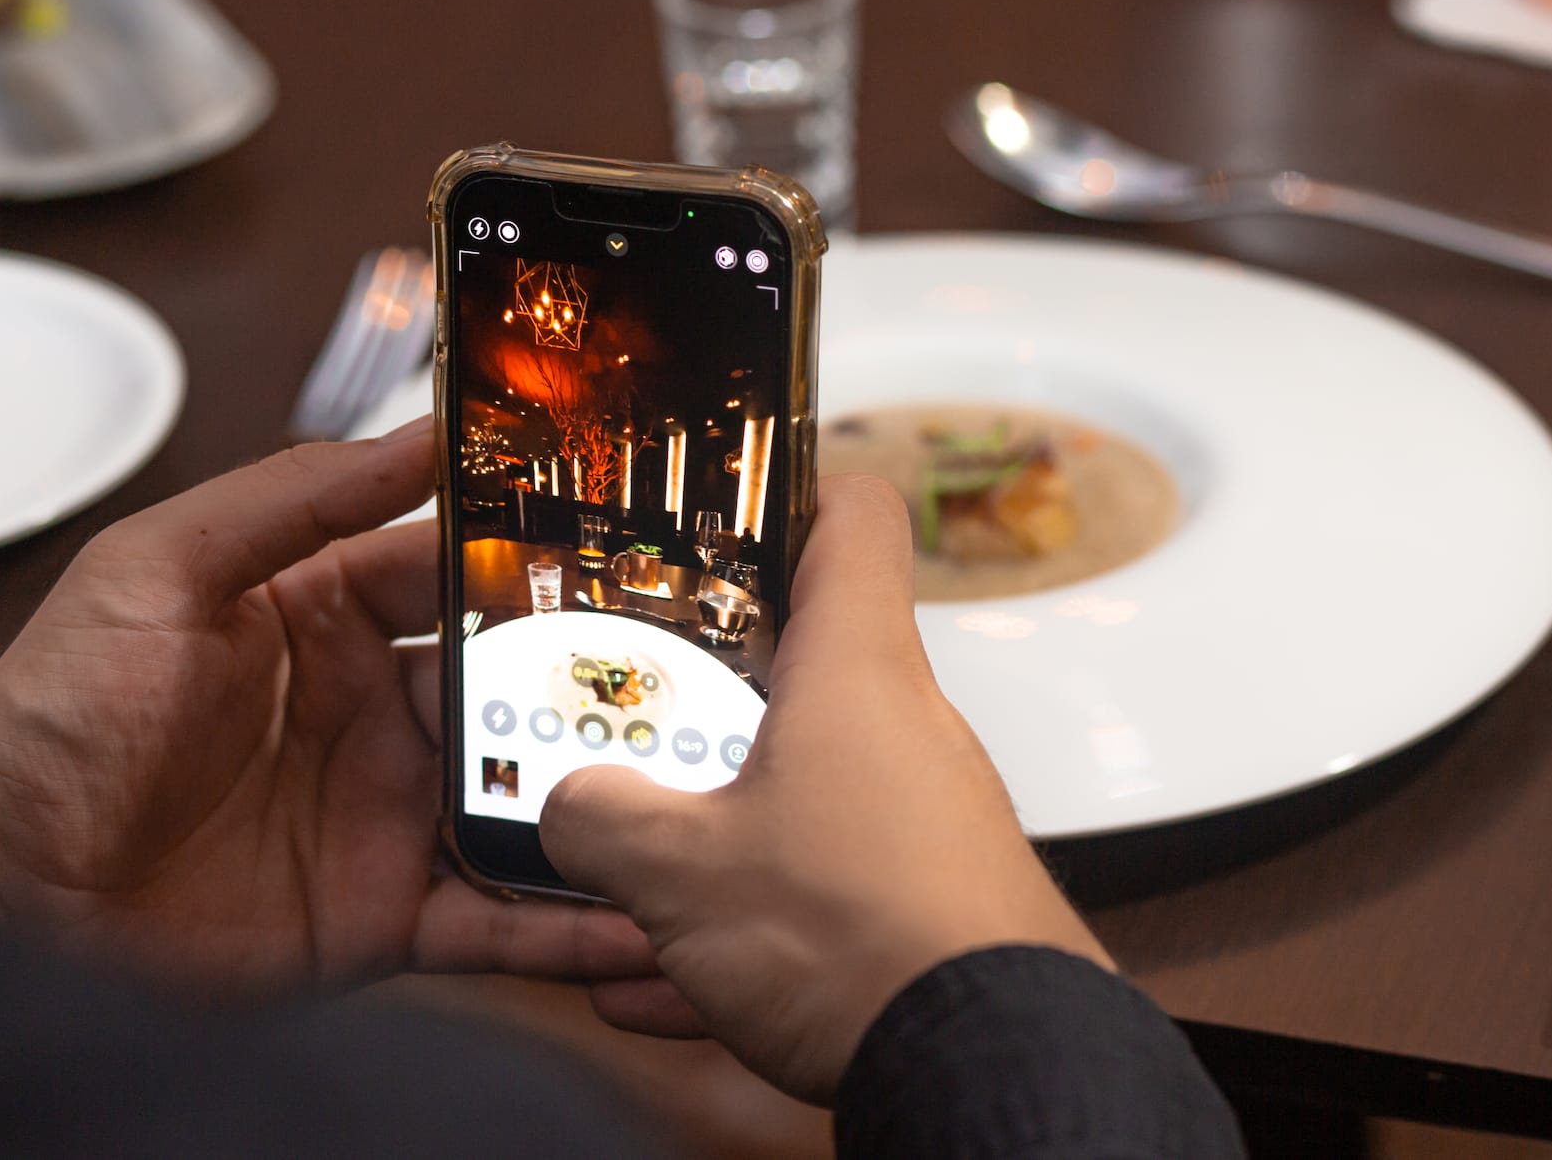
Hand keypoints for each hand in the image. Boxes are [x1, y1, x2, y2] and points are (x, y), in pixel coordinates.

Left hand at [0, 419, 662, 1002]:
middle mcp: (375, 715)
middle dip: (597, 675)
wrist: (3, 896)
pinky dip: (570, 925)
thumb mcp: (158, 571)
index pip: (452, 573)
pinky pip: (498, 919)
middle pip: (515, 685)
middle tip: (693, 667)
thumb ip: (291, 499)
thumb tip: (416, 434)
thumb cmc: (50, 724)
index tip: (614, 533)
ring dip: (607, 797)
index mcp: (326, 621)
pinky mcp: (391, 915)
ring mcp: (391, 816)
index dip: (528, 556)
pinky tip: (638, 919)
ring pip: (529, 797)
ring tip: (696, 793)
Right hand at [540, 474, 1111, 1102]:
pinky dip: (754, 917)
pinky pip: (826, 881)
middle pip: (805, 663)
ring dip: (718, 830)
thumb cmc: (858, 931)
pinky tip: (677, 984)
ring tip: (631, 882)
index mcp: (857, 668)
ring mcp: (926, 809)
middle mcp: (906, 723)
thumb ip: (602, 822)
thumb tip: (569, 808)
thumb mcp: (679, 871)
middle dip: (706, 697)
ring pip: (803, 787)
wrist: (981, 1061)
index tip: (721, 507)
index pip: (851, 515)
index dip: (787, 490)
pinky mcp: (933, 893)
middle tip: (631, 720)